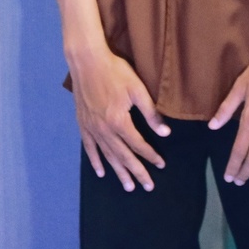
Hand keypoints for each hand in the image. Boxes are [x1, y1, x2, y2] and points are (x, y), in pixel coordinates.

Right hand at [70, 46, 169, 192]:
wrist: (87, 61)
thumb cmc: (115, 72)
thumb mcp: (137, 89)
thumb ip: (150, 112)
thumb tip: (165, 133)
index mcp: (119, 122)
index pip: (138, 144)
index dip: (150, 155)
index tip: (161, 164)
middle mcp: (105, 130)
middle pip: (123, 156)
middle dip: (137, 172)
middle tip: (148, 187)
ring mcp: (92, 129)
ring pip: (107, 156)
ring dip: (119, 172)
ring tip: (128, 187)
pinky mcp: (83, 124)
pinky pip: (89, 148)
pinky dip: (95, 161)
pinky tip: (101, 172)